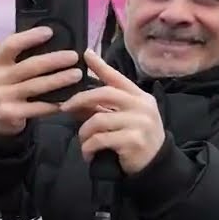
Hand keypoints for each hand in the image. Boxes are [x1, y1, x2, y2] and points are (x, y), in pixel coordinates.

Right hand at [0, 26, 83, 139]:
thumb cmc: (4, 89)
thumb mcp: (3, 72)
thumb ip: (19, 60)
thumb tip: (50, 43)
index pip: (11, 45)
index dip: (30, 37)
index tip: (49, 32)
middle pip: (29, 66)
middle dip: (54, 60)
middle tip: (74, 56)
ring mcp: (1, 97)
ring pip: (36, 86)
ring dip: (59, 80)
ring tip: (77, 75)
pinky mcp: (9, 114)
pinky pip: (37, 107)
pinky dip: (54, 104)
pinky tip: (67, 100)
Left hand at [60, 50, 164, 173]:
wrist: (154, 165)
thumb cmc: (134, 139)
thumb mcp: (123, 119)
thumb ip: (104, 107)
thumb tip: (75, 100)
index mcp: (139, 97)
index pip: (117, 78)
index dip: (101, 66)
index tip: (86, 54)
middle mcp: (142, 106)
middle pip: (104, 93)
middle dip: (79, 100)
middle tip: (64, 108)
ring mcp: (139, 122)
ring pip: (97, 120)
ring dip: (83, 133)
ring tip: (84, 142)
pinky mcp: (133, 140)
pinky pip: (99, 140)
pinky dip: (88, 148)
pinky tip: (89, 154)